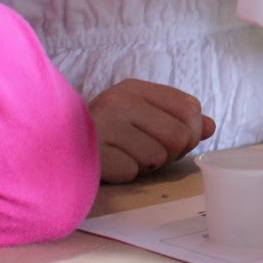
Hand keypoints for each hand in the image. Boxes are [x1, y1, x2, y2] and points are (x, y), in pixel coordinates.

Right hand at [87, 79, 215, 183]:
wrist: (53, 147)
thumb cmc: (106, 134)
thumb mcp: (141, 117)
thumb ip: (177, 120)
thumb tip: (210, 126)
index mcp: (134, 88)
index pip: (189, 108)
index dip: (190, 131)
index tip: (174, 139)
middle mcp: (119, 100)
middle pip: (178, 135)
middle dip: (170, 153)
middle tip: (147, 153)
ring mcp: (103, 125)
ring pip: (157, 157)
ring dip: (145, 165)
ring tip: (123, 155)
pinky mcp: (92, 153)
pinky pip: (131, 172)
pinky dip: (124, 175)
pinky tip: (109, 164)